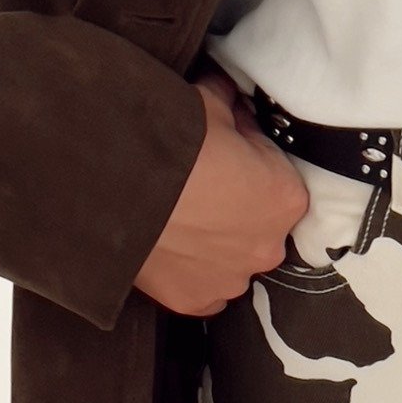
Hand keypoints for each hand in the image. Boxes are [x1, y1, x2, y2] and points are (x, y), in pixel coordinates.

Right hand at [135, 66, 309, 316]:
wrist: (116, 178)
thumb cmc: (173, 137)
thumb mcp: (209, 103)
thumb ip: (230, 107)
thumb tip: (231, 101)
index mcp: (285, 198)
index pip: (277, 179)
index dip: (250, 161)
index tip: (223, 151)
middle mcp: (268, 249)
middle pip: (256, 227)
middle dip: (234, 209)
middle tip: (195, 186)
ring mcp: (231, 280)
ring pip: (228, 261)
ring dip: (209, 244)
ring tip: (174, 219)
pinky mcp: (193, 300)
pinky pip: (198, 288)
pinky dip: (186, 272)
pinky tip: (166, 249)